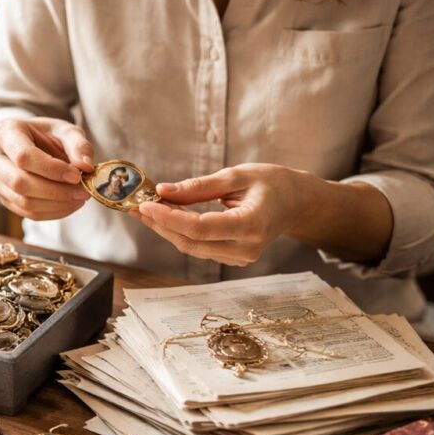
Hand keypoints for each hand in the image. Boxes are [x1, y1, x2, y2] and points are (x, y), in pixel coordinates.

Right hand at [0, 117, 94, 219]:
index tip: (76, 175)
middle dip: (55, 191)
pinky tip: (70, 204)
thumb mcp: (64, 130)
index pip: (23, 156)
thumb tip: (86, 166)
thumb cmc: (46, 135)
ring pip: (23, 202)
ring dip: (56, 204)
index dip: (51, 169)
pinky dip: (52, 212)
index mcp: (5, 133)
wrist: (28, 144)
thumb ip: (78, 144)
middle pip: (19, 182)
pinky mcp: (3, 198)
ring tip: (79, 197)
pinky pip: (27, 213)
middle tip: (83, 191)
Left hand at [129, 163, 318, 265]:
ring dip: (165, 228)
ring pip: (191, 247)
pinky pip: (199, 247)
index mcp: (252, 225)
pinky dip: (179, 232)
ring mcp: (239, 258)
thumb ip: (200, 187)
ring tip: (146, 208)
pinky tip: (166, 217)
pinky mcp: (232, 259)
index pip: (200, 228)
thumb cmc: (272, 184)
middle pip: (190, 242)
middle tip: (137, 205)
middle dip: (160, 224)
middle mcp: (245, 249)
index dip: (169, 218)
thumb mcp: (237, 175)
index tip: (146, 203)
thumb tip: (164, 191)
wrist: (296, 203)